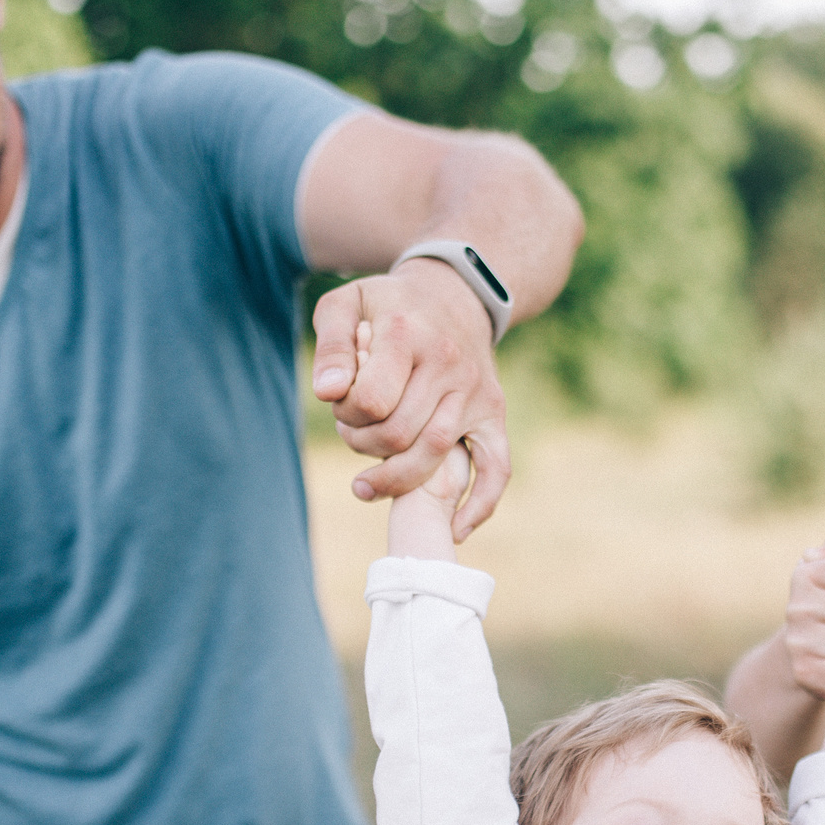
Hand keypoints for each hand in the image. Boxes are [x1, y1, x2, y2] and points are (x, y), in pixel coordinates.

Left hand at [312, 263, 510, 540]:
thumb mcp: (347, 304)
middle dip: (362, 443)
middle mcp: (448, 365)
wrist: (453, 295)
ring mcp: (475, 392)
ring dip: (394, 476)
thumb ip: (331, 346)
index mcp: (409, 335)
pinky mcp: (494, 412)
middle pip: (398, 434)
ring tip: (366, 481)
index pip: (371, 401)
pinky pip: (496, 467)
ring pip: (433, 454)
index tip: (341, 405)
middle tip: (350, 432)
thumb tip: (328, 393)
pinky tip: (456, 528)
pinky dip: (479, 503)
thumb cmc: (388, 305)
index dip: (346, 414)